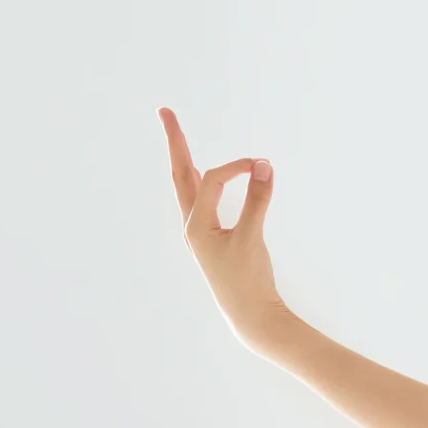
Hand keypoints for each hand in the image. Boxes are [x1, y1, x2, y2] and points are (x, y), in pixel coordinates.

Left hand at [162, 107, 286, 343]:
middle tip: (164, 112)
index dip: (237, 168)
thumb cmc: (248, 280)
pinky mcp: (212, 240)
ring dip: (184, 161)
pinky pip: (200, 201)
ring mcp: (200, 233)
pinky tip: (200, 176)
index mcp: (195, 225)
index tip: (261, 166)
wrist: (250, 316)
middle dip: (175, 143)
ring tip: (175, 139)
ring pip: (187, 187)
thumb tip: (263, 164)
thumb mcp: (253, 238)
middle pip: (181, 174)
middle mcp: (191, 226)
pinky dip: (200, 182)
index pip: (212, 181)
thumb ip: (258, 200)